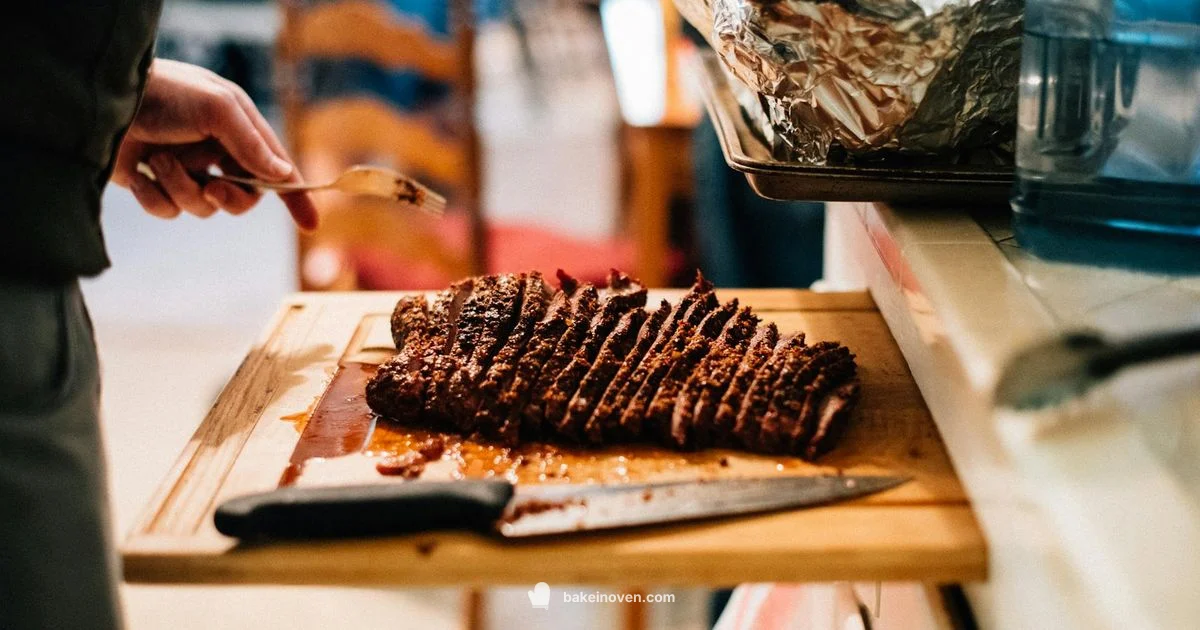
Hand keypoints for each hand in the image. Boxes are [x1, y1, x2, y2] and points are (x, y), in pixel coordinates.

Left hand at [112, 59, 317, 229]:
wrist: (102, 102)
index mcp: (238, 129)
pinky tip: (137, 172)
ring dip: (180, 188)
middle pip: (242, 197)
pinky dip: (153, 196)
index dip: (294, 195)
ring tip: (157, 161)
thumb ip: (251, 144)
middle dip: (228, 197)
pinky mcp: (155, 184)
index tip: (309, 223)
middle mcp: (215, 151)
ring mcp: (185, 169)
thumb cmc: (164, 95)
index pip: (276, 168)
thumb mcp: (217, 110)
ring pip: (202, 207)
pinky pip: (168, 210)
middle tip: (212, 186)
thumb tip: (282, 174)